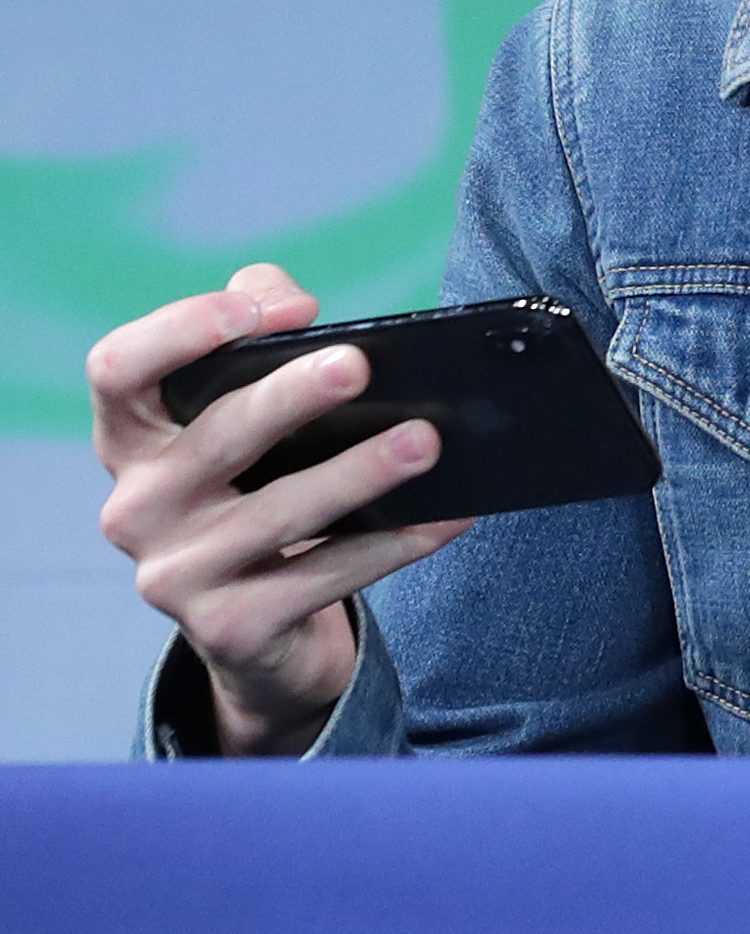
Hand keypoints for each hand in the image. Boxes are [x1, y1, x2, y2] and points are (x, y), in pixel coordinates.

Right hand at [90, 265, 471, 754]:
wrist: (253, 624)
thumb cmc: (255, 482)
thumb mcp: (243, 409)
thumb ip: (257, 328)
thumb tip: (294, 305)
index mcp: (132, 438)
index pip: (117, 370)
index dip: (179, 331)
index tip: (259, 311)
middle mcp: (136, 506)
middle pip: (215, 437)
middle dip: (289, 399)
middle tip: (358, 365)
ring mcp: (176, 574)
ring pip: (279, 514)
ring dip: (359, 473)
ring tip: (425, 441)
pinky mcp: (229, 628)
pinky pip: (326, 577)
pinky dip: (395, 543)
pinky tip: (447, 514)